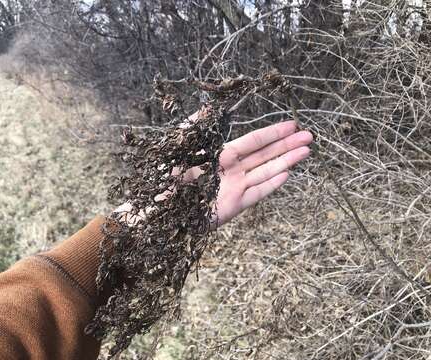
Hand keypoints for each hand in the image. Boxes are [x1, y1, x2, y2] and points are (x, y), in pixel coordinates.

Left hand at [116, 120, 312, 227]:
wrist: (158, 209)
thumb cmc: (165, 178)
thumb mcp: (181, 148)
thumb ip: (196, 128)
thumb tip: (210, 106)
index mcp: (221, 154)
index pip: (253, 141)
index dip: (272, 133)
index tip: (292, 124)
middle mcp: (232, 170)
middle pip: (265, 155)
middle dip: (287, 145)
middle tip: (309, 136)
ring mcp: (235, 188)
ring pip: (266, 172)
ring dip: (286, 162)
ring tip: (306, 152)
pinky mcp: (234, 206)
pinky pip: (257, 194)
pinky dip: (271, 185)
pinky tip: (287, 175)